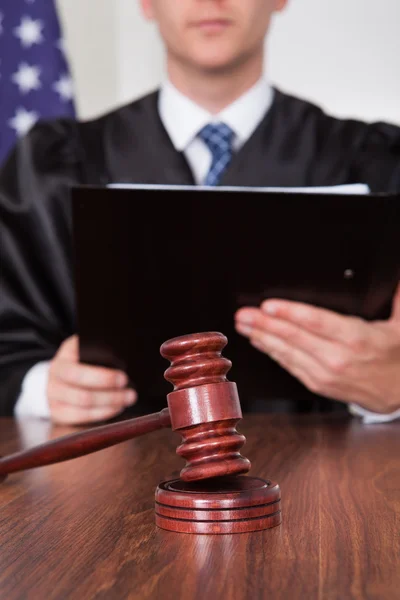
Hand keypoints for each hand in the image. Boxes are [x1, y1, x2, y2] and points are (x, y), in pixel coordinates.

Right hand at [48, 336, 136, 424]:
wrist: (62, 370)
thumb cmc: (84, 356)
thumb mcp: (91, 346)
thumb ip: (103, 350)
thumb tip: (126, 359)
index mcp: (64, 355)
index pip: (79, 372)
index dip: (103, 378)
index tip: (124, 379)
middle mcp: (55, 375)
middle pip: (82, 394)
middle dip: (110, 396)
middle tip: (131, 394)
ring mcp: (53, 395)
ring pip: (82, 408)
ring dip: (109, 406)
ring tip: (127, 400)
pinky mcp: (56, 411)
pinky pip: (80, 418)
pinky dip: (101, 414)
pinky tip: (115, 408)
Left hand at [235, 284, 399, 413]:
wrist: (399, 393)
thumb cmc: (395, 356)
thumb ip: (396, 298)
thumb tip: (396, 276)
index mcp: (355, 337)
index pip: (316, 321)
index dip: (289, 313)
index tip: (267, 306)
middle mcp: (337, 357)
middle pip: (294, 337)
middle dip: (264, 324)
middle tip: (243, 314)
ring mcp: (325, 374)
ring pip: (287, 353)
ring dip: (262, 338)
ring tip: (244, 326)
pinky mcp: (318, 384)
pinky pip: (290, 366)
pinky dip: (273, 353)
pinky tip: (260, 342)